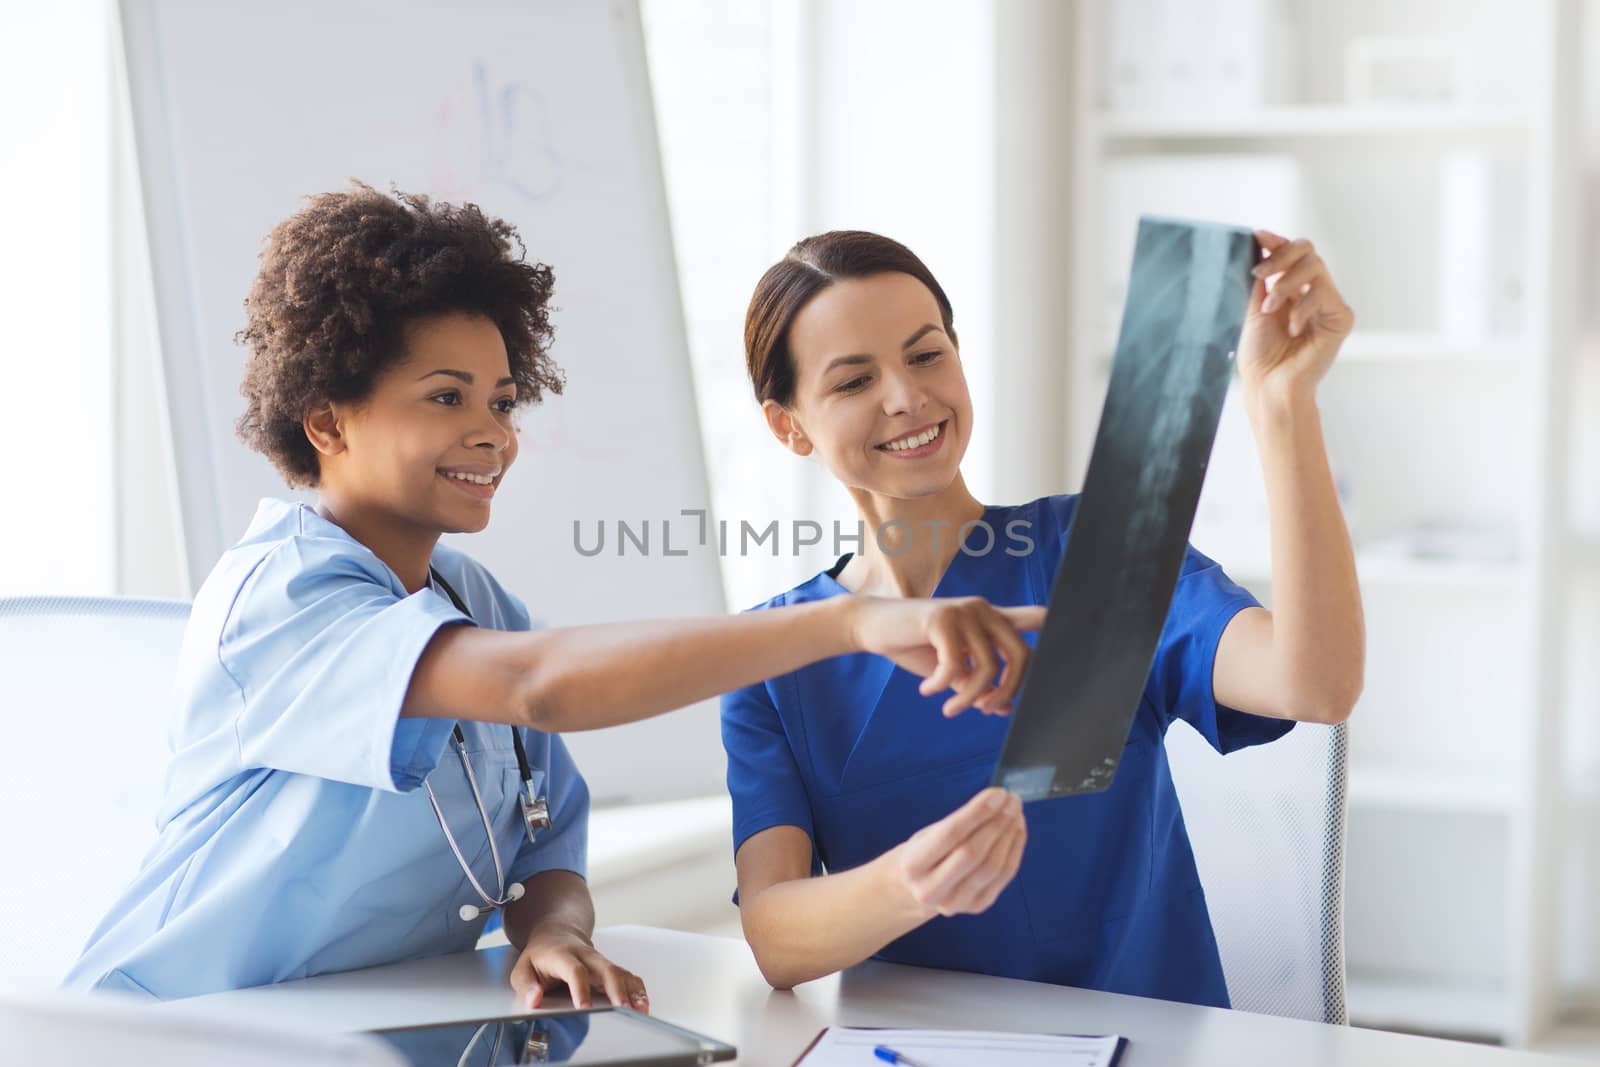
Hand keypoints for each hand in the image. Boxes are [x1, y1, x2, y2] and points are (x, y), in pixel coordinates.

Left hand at [510, 922, 649, 1013]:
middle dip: (617, 989)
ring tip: (641, 1011)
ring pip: (620, 973)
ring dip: (632, 991)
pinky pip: (627, 976)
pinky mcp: (609, 968)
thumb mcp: (522, 968)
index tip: (584, 1007)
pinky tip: (643, 1004)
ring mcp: (600, 961)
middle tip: (623, 1009)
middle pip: (606, 969)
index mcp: (564, 955)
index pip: (575, 970)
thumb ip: (526, 985)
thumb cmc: (540, 955)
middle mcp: (586, 956)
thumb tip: (534, 1000)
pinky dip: (637, 990)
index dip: (580, 988)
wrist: (557, 933)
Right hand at [850, 596, 1045, 715]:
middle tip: (985, 710)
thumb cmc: (915, 646)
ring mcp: (965, 611)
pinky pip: (956, 665)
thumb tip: (1005, 708)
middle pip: (1020, 655)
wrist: (873, 626)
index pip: (1033, 618)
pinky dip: (942, 686)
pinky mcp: (942, 618)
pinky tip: (927, 690)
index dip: (1055, 623)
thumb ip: (978, 682)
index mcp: (991, 619)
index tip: (1074, 634)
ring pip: (986, 667)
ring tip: (948, 709)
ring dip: (967, 698)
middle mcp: (984, 610)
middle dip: (1008, 691)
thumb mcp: (951, 669)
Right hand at [895, 788, 1027, 918]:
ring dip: (1009, 835)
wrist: (919, 889)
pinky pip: (1003, 876)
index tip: (998, 793)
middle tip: (1012, 800)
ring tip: (1016, 812)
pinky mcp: (977, 907)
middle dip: (997, 823)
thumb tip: (997, 801)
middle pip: (973, 854)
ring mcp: (955, 903)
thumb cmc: (926, 852)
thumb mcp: (928, 834)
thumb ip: (958, 822)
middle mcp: (931, 889)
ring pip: (992, 866)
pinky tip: (1017, 830)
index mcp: (912, 865)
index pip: (950, 834)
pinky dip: (1014, 850)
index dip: (977, 812)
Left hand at [1236, 231, 1355, 404]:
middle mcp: (1311, 292)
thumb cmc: (1259, 354)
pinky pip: (1323, 294)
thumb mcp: (1253, 307)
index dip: (1276, 242)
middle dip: (1280, 258)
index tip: (1257, 236)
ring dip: (1286, 285)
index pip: (1291, 254)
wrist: (1268, 385)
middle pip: (1307, 251)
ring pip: (1315, 267)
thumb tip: (1258, 243)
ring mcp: (1328, 304)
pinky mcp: (1341, 317)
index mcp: (1291, 288)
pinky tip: (1292, 328)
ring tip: (1269, 309)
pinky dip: (1302, 308)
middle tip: (1259, 274)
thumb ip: (1261, 277)